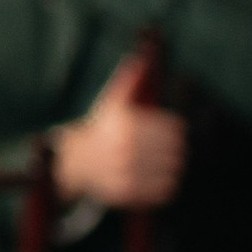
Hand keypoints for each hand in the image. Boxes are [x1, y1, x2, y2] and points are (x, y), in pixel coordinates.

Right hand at [52, 47, 183, 208]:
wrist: (76, 161)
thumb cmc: (103, 128)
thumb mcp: (112, 102)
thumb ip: (129, 80)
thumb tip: (141, 58)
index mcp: (127, 124)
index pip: (174, 129)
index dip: (175, 131)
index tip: (171, 132)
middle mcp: (125, 148)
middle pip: (176, 151)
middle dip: (175, 150)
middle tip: (169, 150)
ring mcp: (125, 172)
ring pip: (172, 172)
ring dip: (172, 169)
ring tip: (164, 164)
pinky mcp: (126, 193)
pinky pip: (163, 191)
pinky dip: (166, 186)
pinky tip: (156, 178)